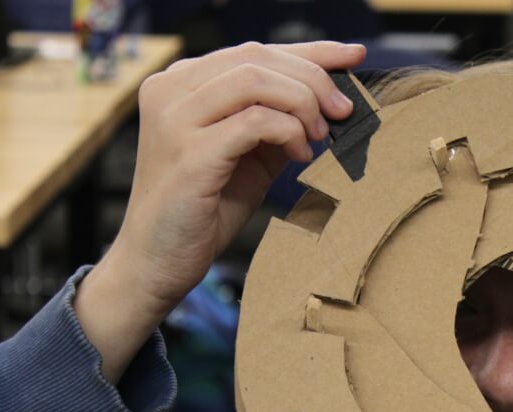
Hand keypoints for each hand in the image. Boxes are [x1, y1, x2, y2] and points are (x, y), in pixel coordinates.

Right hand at [75, 41, 364, 381]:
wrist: (159, 259)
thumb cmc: (206, 207)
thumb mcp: (249, 154)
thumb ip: (278, 123)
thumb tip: (331, 101)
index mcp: (183, 82)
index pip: (256, 51)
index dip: (311, 51)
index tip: (353, 57)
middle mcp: (170, 89)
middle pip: (258, 58)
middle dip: (313, 81)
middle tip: (342, 113)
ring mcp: (174, 119)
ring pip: (255, 81)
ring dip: (301, 105)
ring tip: (318, 138)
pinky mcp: (188, 154)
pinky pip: (253, 123)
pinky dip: (288, 133)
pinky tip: (299, 156)